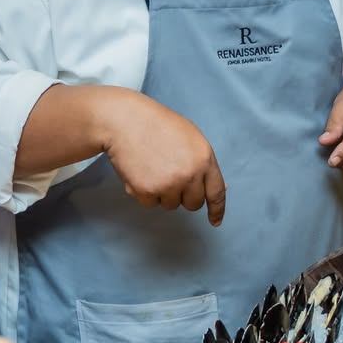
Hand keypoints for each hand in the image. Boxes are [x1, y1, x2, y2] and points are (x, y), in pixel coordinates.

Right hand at [94, 89, 226, 225]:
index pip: (217, 192)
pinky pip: (151, 204)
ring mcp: (169, 184)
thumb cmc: (157, 124)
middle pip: (193, 204)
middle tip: (169, 176)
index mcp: (205, 158)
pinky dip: (144, 193)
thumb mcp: (190, 137)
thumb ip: (202, 163)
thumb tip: (215, 187)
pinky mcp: (148, 191)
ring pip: (171, 205)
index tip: (215, 221)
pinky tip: (140, 171)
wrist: (125, 120)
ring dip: (162, 193)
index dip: (217, 210)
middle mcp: (190, 175)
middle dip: (184, 196)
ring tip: (152, 167)